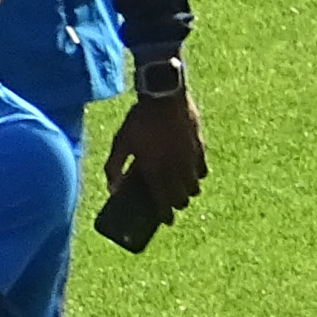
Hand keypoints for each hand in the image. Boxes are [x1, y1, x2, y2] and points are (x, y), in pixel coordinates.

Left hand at [105, 90, 208, 214]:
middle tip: (171, 204)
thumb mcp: (121, 142)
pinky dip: (198, 176)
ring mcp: (189, 158)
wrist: (164, 95)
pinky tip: (194, 174)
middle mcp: (175, 168)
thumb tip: (113, 190)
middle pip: (182, 197)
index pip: (163, 202)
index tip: (166, 221)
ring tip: (182, 190)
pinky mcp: (199, 146)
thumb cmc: (138, 119)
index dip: (165, 215)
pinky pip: (203, 169)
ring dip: (189, 192)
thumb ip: (114, 167)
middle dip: (177, 204)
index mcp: (155, 170)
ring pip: (195, 186)